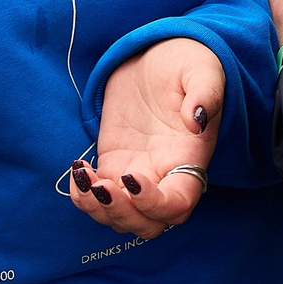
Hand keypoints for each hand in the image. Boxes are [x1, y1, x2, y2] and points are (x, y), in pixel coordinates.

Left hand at [73, 36, 222, 238]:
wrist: (159, 59)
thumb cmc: (186, 64)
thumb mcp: (201, 69)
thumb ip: (205, 92)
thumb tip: (196, 119)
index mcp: (189, 159)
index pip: (178, 204)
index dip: (155, 204)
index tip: (131, 178)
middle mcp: (164, 175)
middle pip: (148, 224)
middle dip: (121, 215)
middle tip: (100, 185)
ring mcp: (137, 174)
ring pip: (121, 218)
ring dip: (98, 210)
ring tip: (83, 176)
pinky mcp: (113, 165)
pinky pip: (98, 198)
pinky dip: (83, 195)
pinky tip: (77, 169)